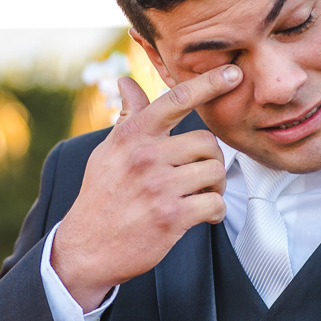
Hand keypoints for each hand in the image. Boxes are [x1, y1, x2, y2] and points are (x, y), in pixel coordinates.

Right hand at [52, 64, 241, 310]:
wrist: (86, 248)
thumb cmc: (101, 196)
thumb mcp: (107, 152)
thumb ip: (127, 118)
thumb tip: (126, 82)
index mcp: (132, 136)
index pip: (176, 99)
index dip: (209, 83)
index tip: (233, 73)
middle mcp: (145, 156)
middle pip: (207, 141)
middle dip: (210, 159)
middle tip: (200, 175)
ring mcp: (159, 186)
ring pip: (215, 172)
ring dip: (215, 187)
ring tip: (199, 196)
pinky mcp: (171, 217)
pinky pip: (215, 204)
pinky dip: (215, 212)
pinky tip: (203, 216)